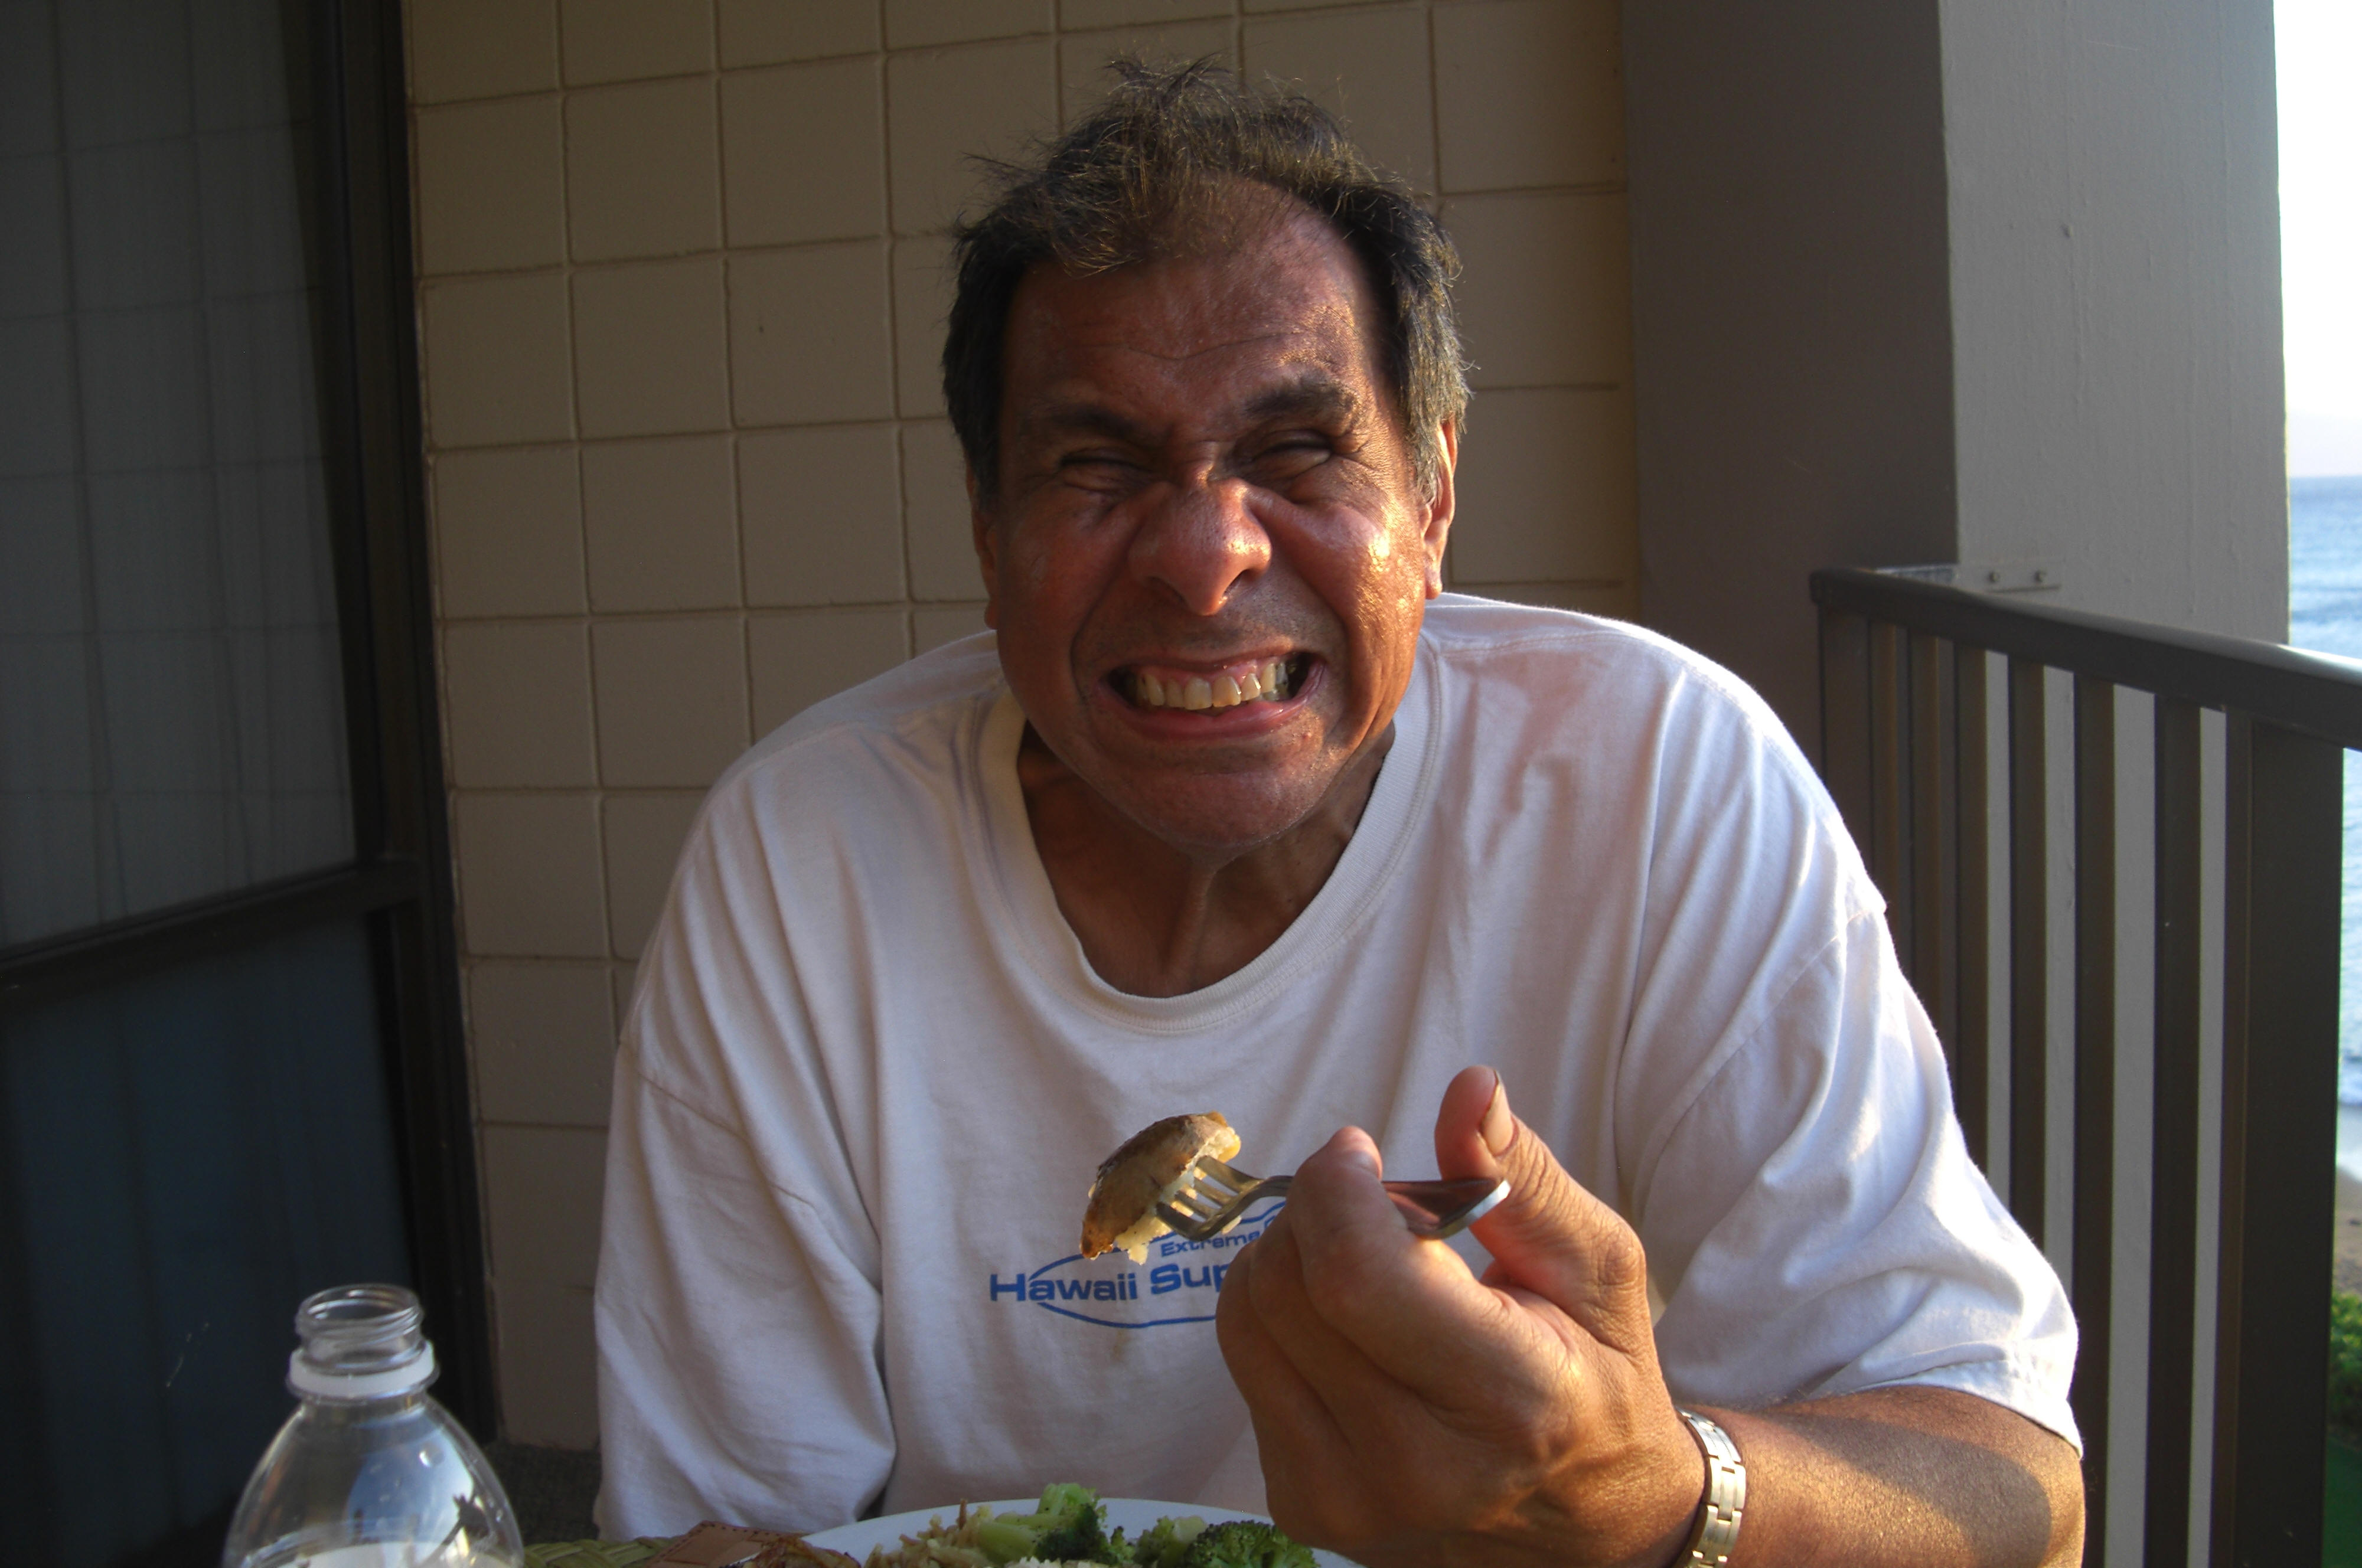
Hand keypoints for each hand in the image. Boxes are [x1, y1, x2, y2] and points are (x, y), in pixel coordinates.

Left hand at [1215, 1067, 1703, 1567]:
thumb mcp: (1597, 1268)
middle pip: (1288, 1287)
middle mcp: (1419, 1468)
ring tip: (1362, 1263)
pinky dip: (1283, 1320)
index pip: (1356, 1276)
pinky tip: (1349, 1329)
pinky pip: (1245, 1366)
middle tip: (1371, 1206)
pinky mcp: (1301, 1509)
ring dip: (1287, 1259)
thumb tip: (1470, 1087)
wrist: (1587, 1524)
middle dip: (1314, 1212)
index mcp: (1511, 1402)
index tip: (1359, 1155)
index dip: (1336, 1189)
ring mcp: (1348, 1500)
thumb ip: (1526, 1178)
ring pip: (1248, 1320)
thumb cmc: (1596, 1374)